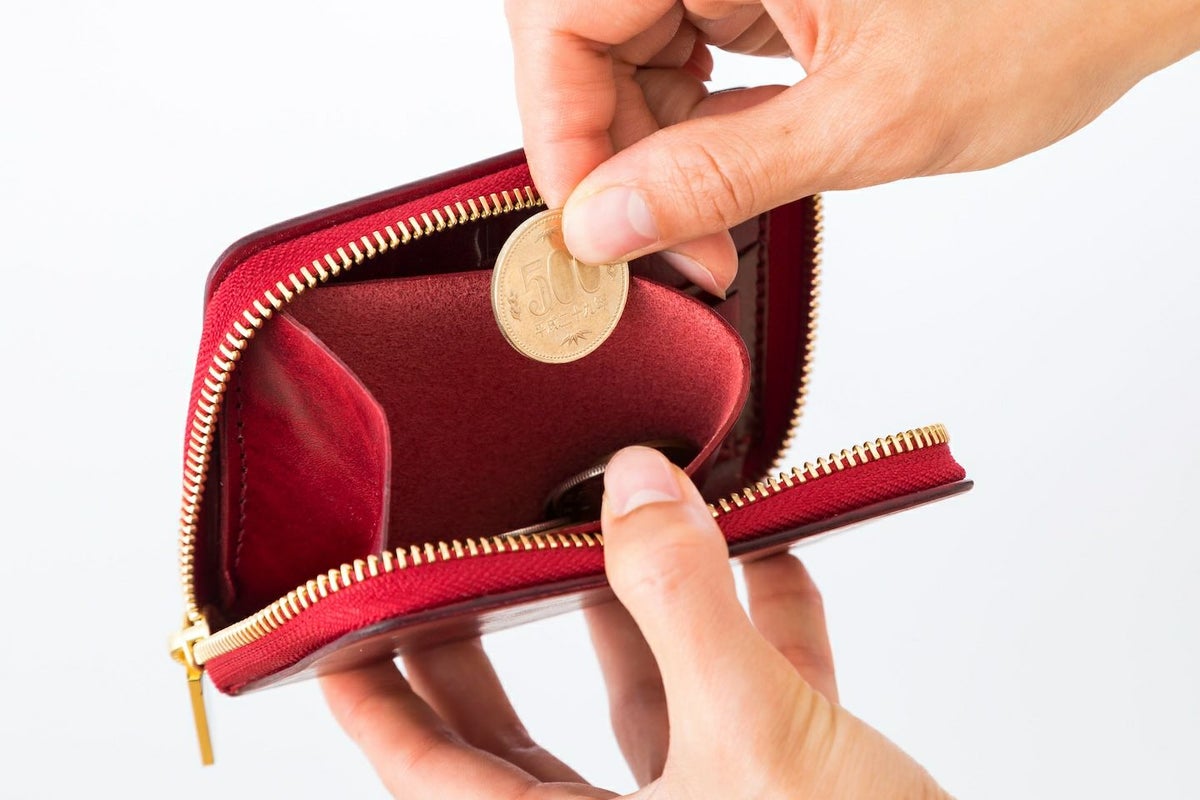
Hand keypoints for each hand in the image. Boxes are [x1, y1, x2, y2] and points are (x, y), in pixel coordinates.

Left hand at [321, 447, 949, 797]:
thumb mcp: (756, 741)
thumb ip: (686, 603)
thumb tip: (637, 486)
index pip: (428, 770)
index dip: (373, 693)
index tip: (332, 622)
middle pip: (518, 731)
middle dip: (493, 629)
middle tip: (460, 549)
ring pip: (640, 696)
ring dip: (640, 602)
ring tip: (615, 514)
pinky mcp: (785, 788)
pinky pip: (749, 689)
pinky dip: (759, 617)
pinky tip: (772, 548)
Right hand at [505, 0, 1199, 293]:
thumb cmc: (1045, 6)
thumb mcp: (864, 120)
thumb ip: (716, 176)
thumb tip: (605, 225)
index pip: (560, 21)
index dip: (559, 132)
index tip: (588, 226)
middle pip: (584, 37)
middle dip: (610, 151)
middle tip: (658, 241)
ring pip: (629, 52)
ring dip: (653, 146)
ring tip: (712, 218)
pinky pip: (685, 50)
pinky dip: (697, 121)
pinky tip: (737, 162)